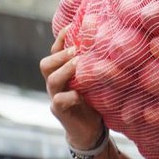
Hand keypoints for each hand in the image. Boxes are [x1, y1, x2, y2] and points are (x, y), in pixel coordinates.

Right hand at [41, 32, 105, 149]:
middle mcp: (55, 83)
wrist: (91, 131)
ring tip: (79, 64)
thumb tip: (113, 41)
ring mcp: (55, 97)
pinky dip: (70, 95)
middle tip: (76, 50)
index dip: (61, 39)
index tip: (73, 26)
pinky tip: (81, 94)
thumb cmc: (95, 102)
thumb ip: (96, 65)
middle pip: (46, 64)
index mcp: (62, 73)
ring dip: (65, 70)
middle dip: (60, 55)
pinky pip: (59, 100)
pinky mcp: (60, 111)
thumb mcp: (96, 80)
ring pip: (51, 79)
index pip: (55, 52)